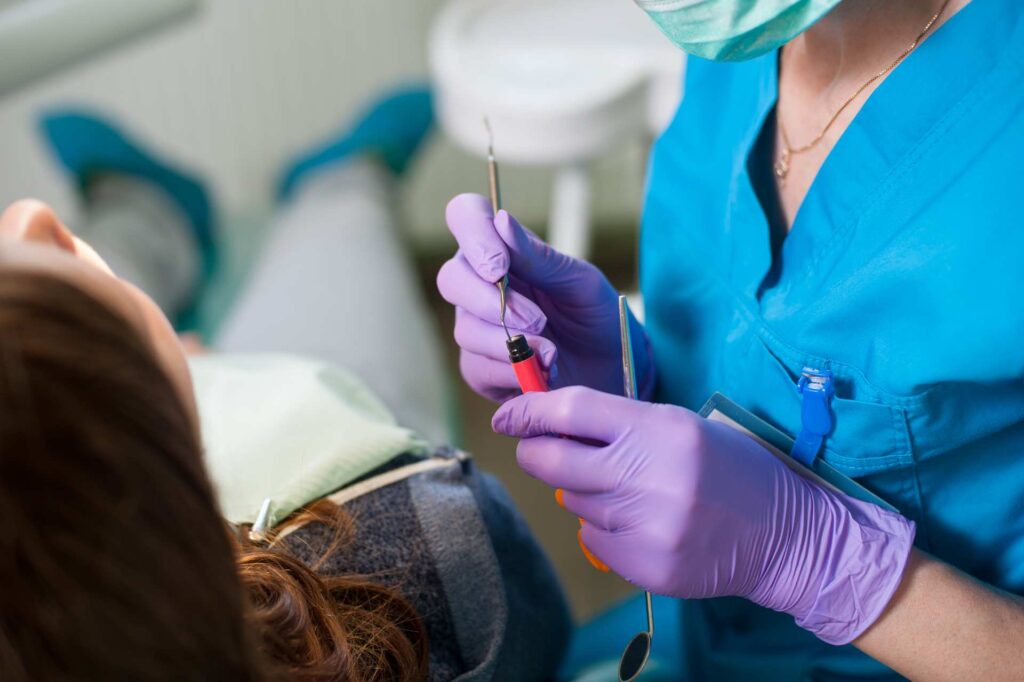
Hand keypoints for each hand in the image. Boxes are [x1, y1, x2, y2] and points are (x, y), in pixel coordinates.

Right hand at [436, 194, 652, 401]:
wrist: (610, 368)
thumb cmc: (595, 314)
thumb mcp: (579, 281)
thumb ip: (539, 257)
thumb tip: (502, 220)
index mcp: (500, 248)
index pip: (465, 217)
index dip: (473, 235)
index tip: (501, 265)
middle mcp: (478, 284)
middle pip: (451, 279)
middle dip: (491, 302)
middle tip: (537, 320)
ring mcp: (475, 326)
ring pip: (466, 329)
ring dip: (509, 342)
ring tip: (552, 353)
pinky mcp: (480, 368)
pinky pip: (478, 367)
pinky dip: (512, 370)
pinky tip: (541, 371)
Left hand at [492, 386, 915, 644]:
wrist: (785, 534)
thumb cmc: (731, 468)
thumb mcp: (680, 427)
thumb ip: (618, 425)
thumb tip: (550, 428)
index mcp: (661, 431)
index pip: (573, 411)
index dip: (530, 411)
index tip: (507, 415)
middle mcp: (649, 478)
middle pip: (554, 461)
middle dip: (535, 451)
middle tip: (536, 446)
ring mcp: (646, 527)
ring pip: (574, 501)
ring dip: (584, 491)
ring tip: (628, 488)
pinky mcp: (646, 566)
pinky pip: (595, 538)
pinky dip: (604, 526)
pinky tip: (642, 520)